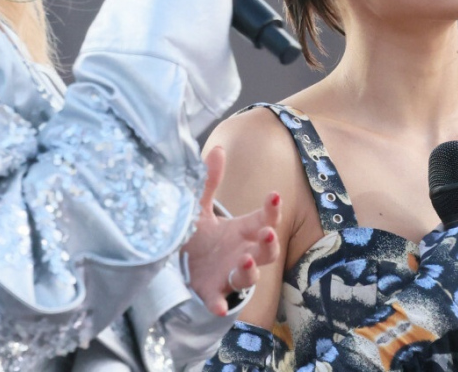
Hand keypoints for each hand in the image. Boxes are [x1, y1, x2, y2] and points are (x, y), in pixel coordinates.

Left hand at [183, 146, 281, 314]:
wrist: (183, 263)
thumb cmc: (202, 234)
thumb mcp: (202, 206)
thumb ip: (210, 181)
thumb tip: (218, 148)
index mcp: (243, 230)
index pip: (265, 219)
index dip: (272, 209)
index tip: (274, 195)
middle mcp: (243, 253)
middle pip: (266, 251)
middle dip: (269, 244)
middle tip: (268, 233)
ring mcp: (229, 274)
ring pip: (248, 278)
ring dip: (249, 272)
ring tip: (244, 262)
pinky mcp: (212, 292)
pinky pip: (219, 300)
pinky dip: (220, 305)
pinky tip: (219, 308)